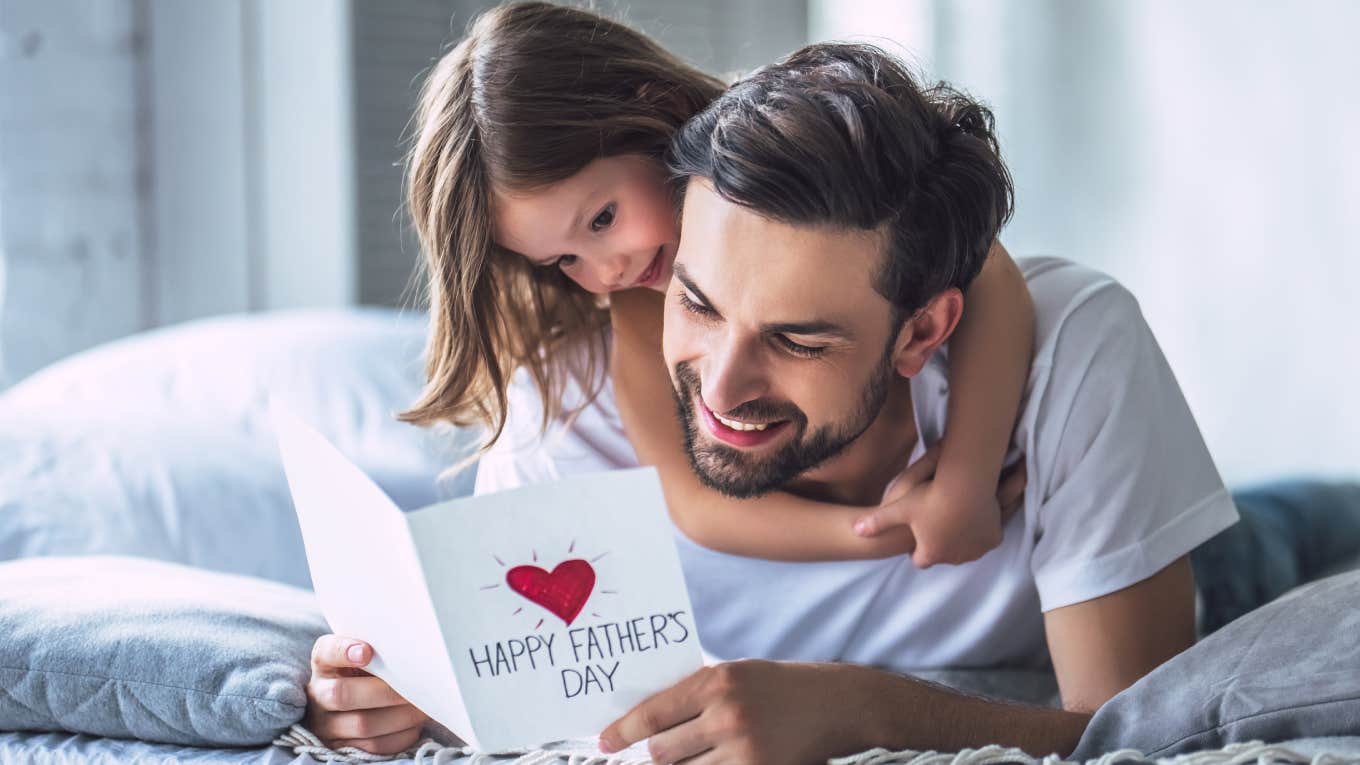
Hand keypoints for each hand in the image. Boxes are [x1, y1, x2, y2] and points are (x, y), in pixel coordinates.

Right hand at [303, 634, 428, 754]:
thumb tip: (412, 649)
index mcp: (324, 663)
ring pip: (361, 724)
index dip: (343, 651)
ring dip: (399, 716)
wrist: (356, 703)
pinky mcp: (343, 748)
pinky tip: (414, 724)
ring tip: (422, 706)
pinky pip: (373, 746)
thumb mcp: (366, 654)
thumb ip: (380, 649)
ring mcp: (327, 725)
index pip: (325, 652)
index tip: (367, 651)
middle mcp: (319, 694)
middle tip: (416, 686)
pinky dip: (399, 735)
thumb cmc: (368, 671)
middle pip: (342, 695)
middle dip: (385, 692)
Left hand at [599, 660, 875, 763]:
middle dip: (657, 755)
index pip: (654, 713)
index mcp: (716, 681)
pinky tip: (716, 762)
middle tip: (661, 752)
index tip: (605, 743)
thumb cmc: (781, 686)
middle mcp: (726, 714)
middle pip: (663, 751)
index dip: (623, 731)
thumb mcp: (737, 675)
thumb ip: (697, 694)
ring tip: (700, 753)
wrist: (836, 703)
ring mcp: (744, 748)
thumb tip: (651, 719)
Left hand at [852, 446, 1026, 567]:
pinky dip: (979, 531)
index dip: (916, 547)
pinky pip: (984, 538)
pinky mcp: (993, 539)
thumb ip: (877, 521)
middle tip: (936, 521)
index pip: (920, 560)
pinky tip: (973, 515)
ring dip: (960, 538)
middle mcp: (954, 558)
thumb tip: (854, 531)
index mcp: (930, 554)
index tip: (916, 533)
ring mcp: (976, 550)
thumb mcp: (899, 508)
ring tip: (955, 516)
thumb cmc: (929, 497)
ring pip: (965, 548)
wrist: (966, 485)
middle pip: (943, 554)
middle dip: (939, 543)